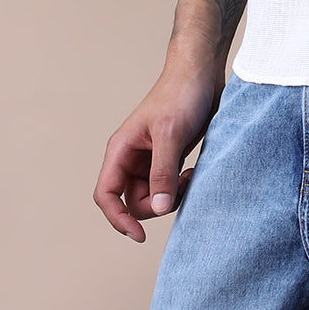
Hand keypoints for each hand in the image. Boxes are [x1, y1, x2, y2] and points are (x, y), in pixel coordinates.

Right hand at [93, 61, 219, 242]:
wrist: (201, 73)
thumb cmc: (181, 94)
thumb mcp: (171, 134)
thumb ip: (162, 172)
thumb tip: (157, 209)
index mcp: (121, 150)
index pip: (106, 195)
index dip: (117, 219)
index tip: (139, 236)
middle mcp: (131, 158)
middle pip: (133, 202)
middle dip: (156, 204)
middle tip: (181, 185)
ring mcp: (150, 159)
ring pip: (152, 197)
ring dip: (171, 195)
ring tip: (190, 175)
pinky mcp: (168, 159)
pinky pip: (167, 188)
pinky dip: (179, 187)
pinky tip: (192, 172)